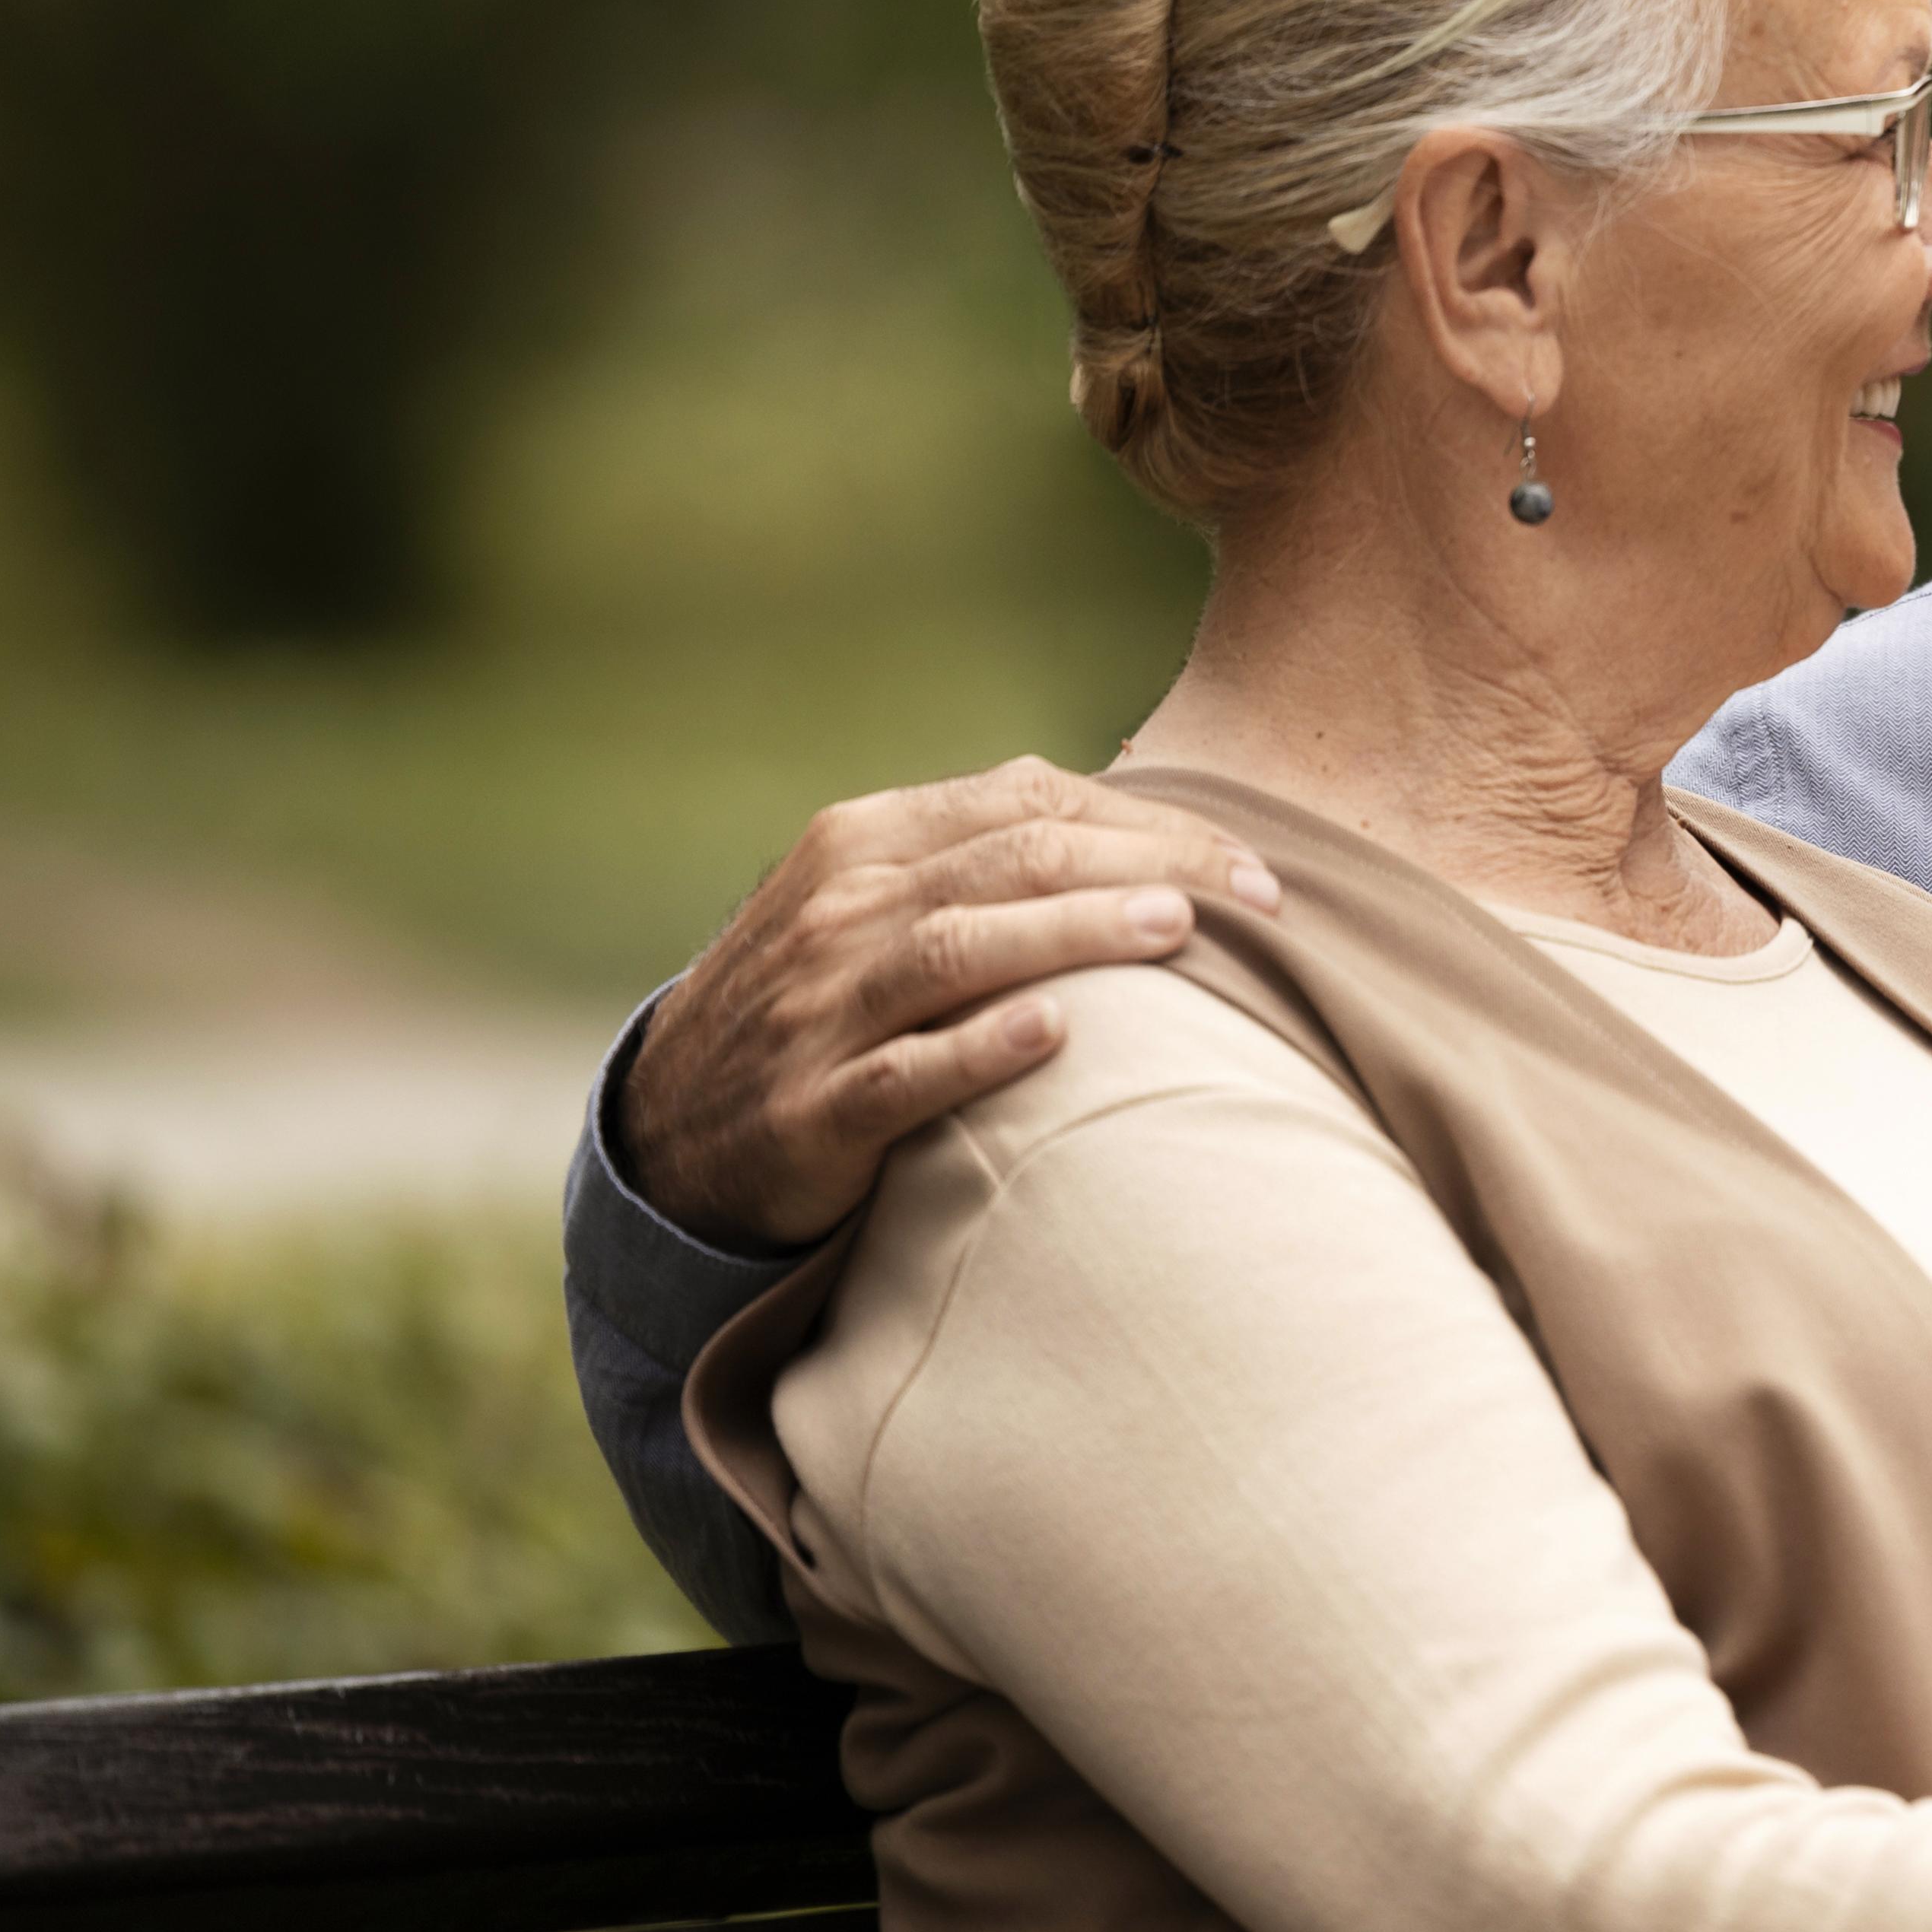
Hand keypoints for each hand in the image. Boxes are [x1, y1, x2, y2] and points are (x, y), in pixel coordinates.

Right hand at [622, 759, 1281, 1248]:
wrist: (672, 1129)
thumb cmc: (822, 1002)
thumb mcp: (877, 901)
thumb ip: (985, 857)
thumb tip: (1141, 825)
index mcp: (866, 841)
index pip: (1031, 802)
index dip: (1154, 824)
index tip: (1255, 862)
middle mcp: (840, 910)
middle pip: (1012, 861)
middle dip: (1148, 868)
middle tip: (1259, 898)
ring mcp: (820, 1007)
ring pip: (957, 950)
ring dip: (1074, 935)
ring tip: (1176, 930)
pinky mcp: (813, 1109)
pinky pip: (904, 1072)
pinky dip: (979, 1051)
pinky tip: (1055, 1035)